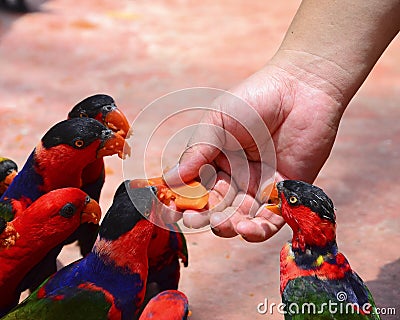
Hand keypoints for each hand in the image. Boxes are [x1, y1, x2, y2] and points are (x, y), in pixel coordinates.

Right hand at [164, 57, 345, 241]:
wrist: (300, 89)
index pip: (196, 187)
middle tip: (196, 220)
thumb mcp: (218, 123)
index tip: (171, 209)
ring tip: (222, 223)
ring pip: (241, 218)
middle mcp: (237, 177)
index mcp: (216, 160)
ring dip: (229, 226)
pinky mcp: (285, 193)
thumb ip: (197, 152)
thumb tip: (170, 180)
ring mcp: (260, 186)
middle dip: (204, 217)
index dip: (183, 201)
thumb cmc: (254, 99)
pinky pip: (270, 220)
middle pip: (216, 206)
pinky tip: (245, 228)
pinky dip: (257, 230)